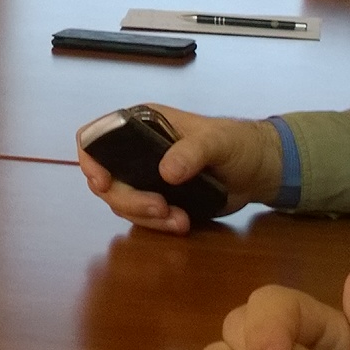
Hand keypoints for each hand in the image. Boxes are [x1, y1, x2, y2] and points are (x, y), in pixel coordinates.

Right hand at [75, 103, 279, 233]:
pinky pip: (143, 218)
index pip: (95, 138)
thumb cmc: (238, 143)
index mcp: (140, 124)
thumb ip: (192, 152)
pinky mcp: (158, 199)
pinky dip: (158, 225)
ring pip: (122, 203)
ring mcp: (144, 177)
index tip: (103, 183)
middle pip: (106, 180)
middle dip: (130, 199)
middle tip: (160, 208)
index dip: (90, 160)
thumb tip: (166, 173)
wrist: (259, 170)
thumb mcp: (218, 142)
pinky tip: (183, 224)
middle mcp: (135, 150)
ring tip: (179, 220)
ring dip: (146, 216)